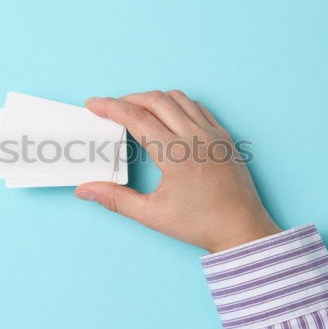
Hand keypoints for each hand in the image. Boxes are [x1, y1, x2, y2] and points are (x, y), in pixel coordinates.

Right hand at [75, 90, 280, 252]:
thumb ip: (116, 199)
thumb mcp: (152, 215)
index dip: (110, 107)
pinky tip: (167, 116)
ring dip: (153, 98)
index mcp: (176, 156)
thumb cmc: (199, 224)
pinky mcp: (224, 137)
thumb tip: (85, 190)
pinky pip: (198, 108)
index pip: (136, 118)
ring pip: (178, 99)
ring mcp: (213, 134)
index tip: (93, 104)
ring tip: (136, 109)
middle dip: (128, 99)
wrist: (242, 230)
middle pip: (155, 100)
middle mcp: (195, 138)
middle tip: (110, 107)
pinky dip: (177, 104)